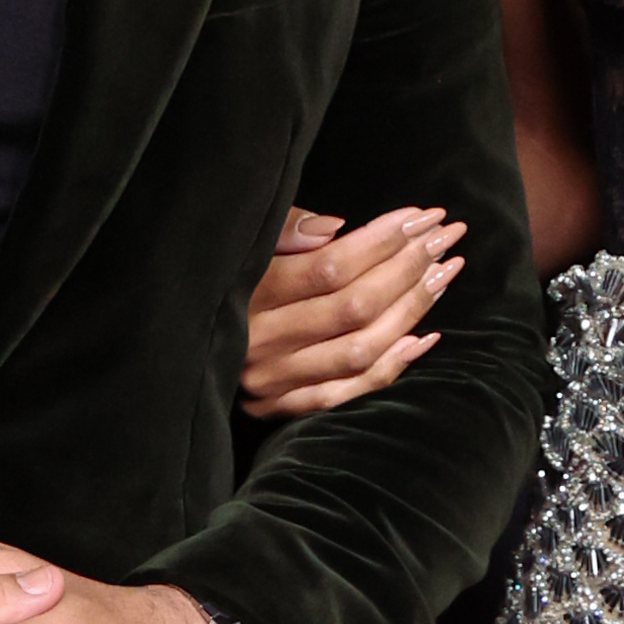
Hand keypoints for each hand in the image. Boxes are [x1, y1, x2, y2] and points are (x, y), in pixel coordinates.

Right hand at [240, 203, 463, 418]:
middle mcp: (260, 342)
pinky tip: (426, 336)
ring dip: (411, 309)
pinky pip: (349, 393)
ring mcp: (273, 381)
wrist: (177, 353)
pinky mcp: (282, 407)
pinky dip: (393, 366)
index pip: (330, 267)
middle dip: (409, 266)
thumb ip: (285, 233)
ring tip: (444, 273)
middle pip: (353, 306)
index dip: (382, 240)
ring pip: (360, 349)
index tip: (422, 216)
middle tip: (446, 236)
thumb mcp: (244, 246)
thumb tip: (335, 227)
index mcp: (247, 294)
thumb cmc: (226, 282)